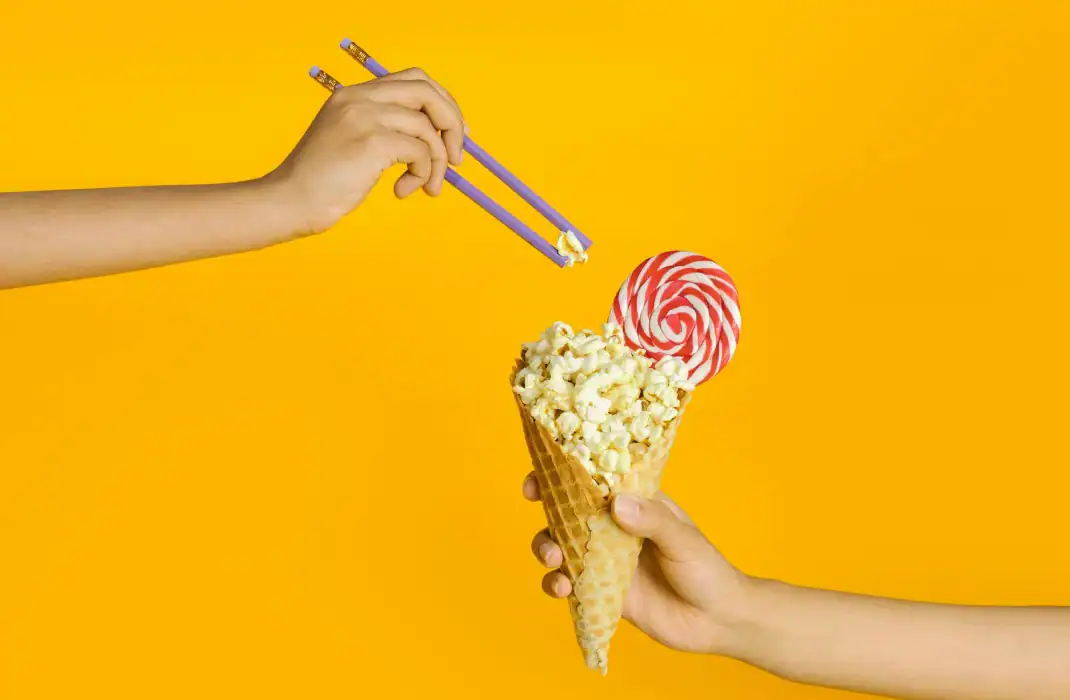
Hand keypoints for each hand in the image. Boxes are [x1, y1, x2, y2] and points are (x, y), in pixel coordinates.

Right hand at [267, 68, 466, 234]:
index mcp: (354, 95)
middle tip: (457, 158)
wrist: (288, 201)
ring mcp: (365, 117)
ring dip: (438, 162)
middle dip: (452, 123)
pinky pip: (420, 152)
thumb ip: (385, 131)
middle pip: (427, 91)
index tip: (454, 133)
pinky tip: (404, 190)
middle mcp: (360, 98)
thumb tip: (438, 140)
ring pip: (428, 127)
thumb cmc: (321, 183)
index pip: (413, 80)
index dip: (442, 103)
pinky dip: (424, 173)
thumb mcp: (352, 144)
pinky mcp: (372, 142)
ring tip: (428, 187)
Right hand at [524, 473, 753, 654]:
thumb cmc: (708, 570)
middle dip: (546, 509)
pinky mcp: (601, 592)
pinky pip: (568, 583)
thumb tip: (617, 503)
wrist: (718, 622)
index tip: (540, 477)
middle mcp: (614, 529)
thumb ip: (652, 521)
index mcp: (635, 504)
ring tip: (553, 560)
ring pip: (561, 547)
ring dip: (546, 548)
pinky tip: (562, 588)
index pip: (594, 481)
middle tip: (535, 509)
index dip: (563, 475)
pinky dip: (556, 583)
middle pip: (568, 512)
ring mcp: (605, 561)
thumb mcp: (684, 540)